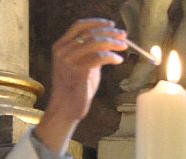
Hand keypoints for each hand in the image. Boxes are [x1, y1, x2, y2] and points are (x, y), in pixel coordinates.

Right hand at [34, 19, 127, 153]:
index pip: (79, 25)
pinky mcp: (79, 71)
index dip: (97, 23)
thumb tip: (109, 42)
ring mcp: (69, 60)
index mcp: (61, 46)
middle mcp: (63, 50)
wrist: (66, 109)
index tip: (112, 25)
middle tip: (124, 36)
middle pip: (90, 33)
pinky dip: (111, 56)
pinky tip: (118, 59)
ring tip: (123, 47)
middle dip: (110, 33)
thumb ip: (90, 53)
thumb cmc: (75, 89)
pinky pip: (99, 57)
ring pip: (95, 43)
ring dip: (113, 43)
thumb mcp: (82, 65)